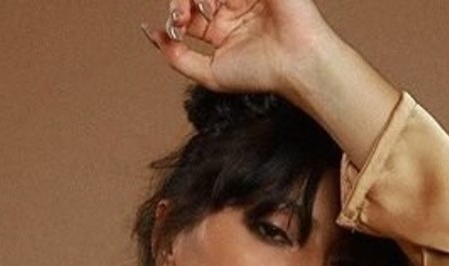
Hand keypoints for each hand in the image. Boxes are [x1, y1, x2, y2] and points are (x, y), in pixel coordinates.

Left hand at [145, 0, 341, 99]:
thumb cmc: (260, 73)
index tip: (171, 29)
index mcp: (221, 28)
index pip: (187, 12)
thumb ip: (178, 59)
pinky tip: (216, 4)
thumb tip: (154, 37)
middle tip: (182, 20)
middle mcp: (231, 7)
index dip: (173, 18)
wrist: (295, 62)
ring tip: (203, 13)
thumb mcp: (209, 75)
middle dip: (179, 3)